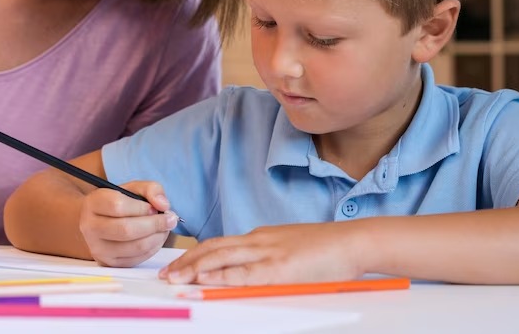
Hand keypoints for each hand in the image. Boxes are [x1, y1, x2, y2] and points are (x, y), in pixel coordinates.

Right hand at [78, 181, 178, 266]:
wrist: (100, 221)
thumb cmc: (119, 202)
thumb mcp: (133, 188)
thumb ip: (151, 189)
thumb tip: (163, 205)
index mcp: (93, 203)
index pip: (117, 206)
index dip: (141, 208)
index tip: (156, 208)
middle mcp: (90, 227)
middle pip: (126, 229)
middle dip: (154, 225)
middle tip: (171, 220)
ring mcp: (97, 248)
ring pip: (133, 247)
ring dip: (157, 238)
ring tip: (165, 229)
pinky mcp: (108, 263)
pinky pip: (136, 259)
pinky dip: (152, 249)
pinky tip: (156, 238)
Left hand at [159, 222, 364, 285]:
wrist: (353, 241)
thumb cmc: (327, 250)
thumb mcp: (291, 249)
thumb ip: (269, 258)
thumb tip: (252, 273)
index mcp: (261, 237)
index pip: (220, 244)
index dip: (195, 255)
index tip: (177, 266)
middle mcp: (259, 241)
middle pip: (213, 248)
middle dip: (186, 262)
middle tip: (165, 275)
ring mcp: (268, 253)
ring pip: (222, 258)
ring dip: (195, 269)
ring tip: (175, 279)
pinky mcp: (280, 269)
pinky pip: (245, 273)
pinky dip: (222, 277)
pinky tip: (206, 281)